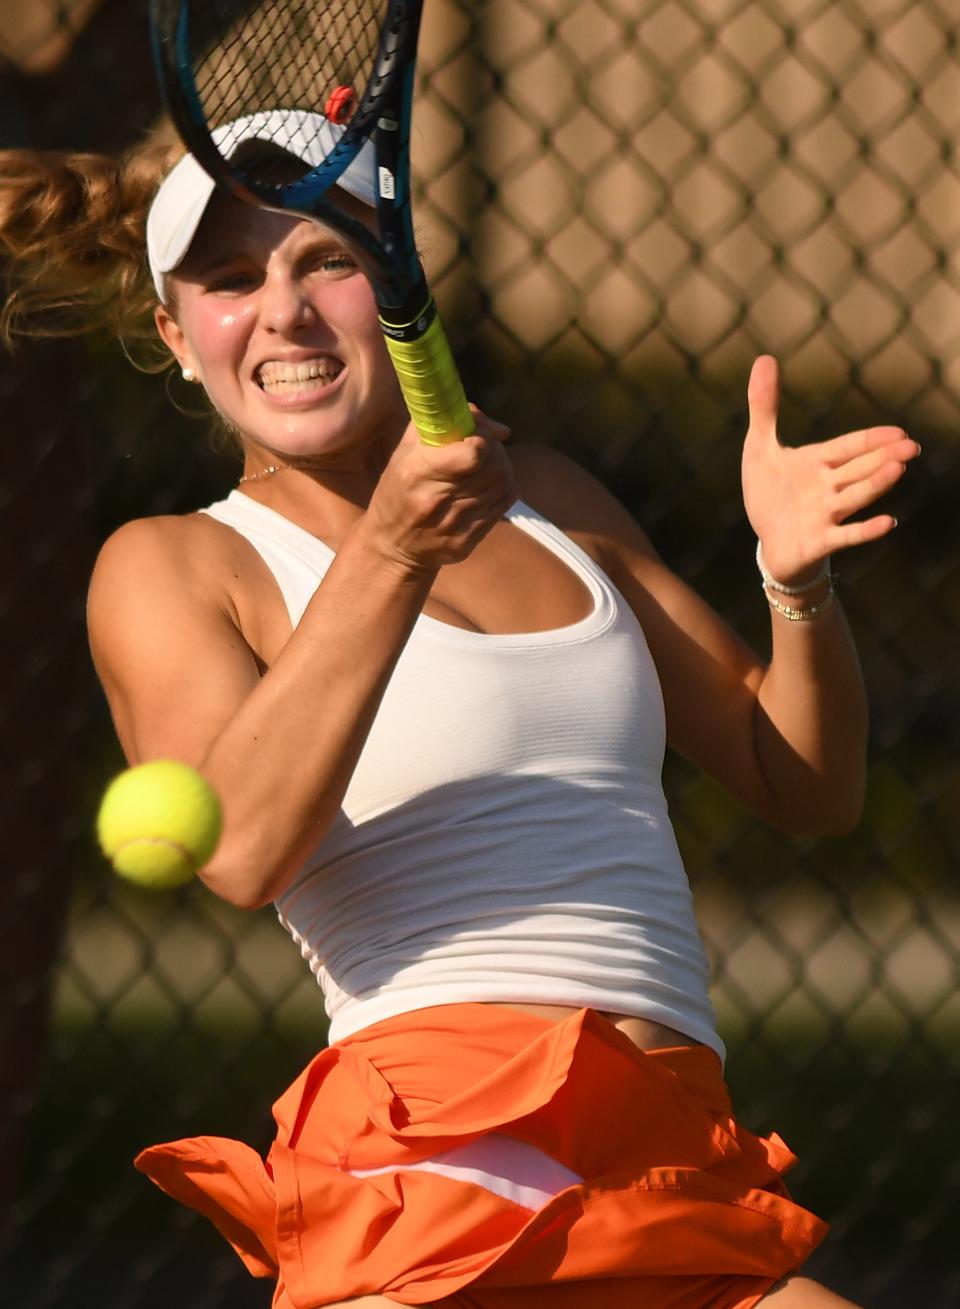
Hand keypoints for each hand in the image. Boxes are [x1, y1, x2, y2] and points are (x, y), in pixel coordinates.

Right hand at [365, 407, 516, 570]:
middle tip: (484, 447)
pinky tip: (488, 485)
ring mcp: (455, 523)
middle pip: (493, 465)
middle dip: (494, 449)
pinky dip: (502, 487)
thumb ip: (442, 426)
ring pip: (503, 482)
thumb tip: (495, 427)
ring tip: (486, 465)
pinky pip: (503, 503)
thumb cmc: (397, 492)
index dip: (481, 437)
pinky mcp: (469, 539)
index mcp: (417, 472)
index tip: (474, 434)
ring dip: (500, 466)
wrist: (393, 546)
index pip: (472, 453)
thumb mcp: (404, 453)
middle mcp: (437, 499)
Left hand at [742, 355, 919, 585]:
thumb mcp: (759, 448)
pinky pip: (846, 535)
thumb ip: (764, 407)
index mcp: (818, 463)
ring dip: (875, 485)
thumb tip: (765, 358)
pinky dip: (865, 531)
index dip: (871, 439)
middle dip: (882, 458)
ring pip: (855, 497)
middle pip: (859, 469)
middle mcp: (828, 487)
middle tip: (911, 446)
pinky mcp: (820, 541)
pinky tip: (888, 522)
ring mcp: (827, 515)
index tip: (899, 432)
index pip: (849, 447)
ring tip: (898, 470)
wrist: (769, 542)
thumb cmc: (769, 494)